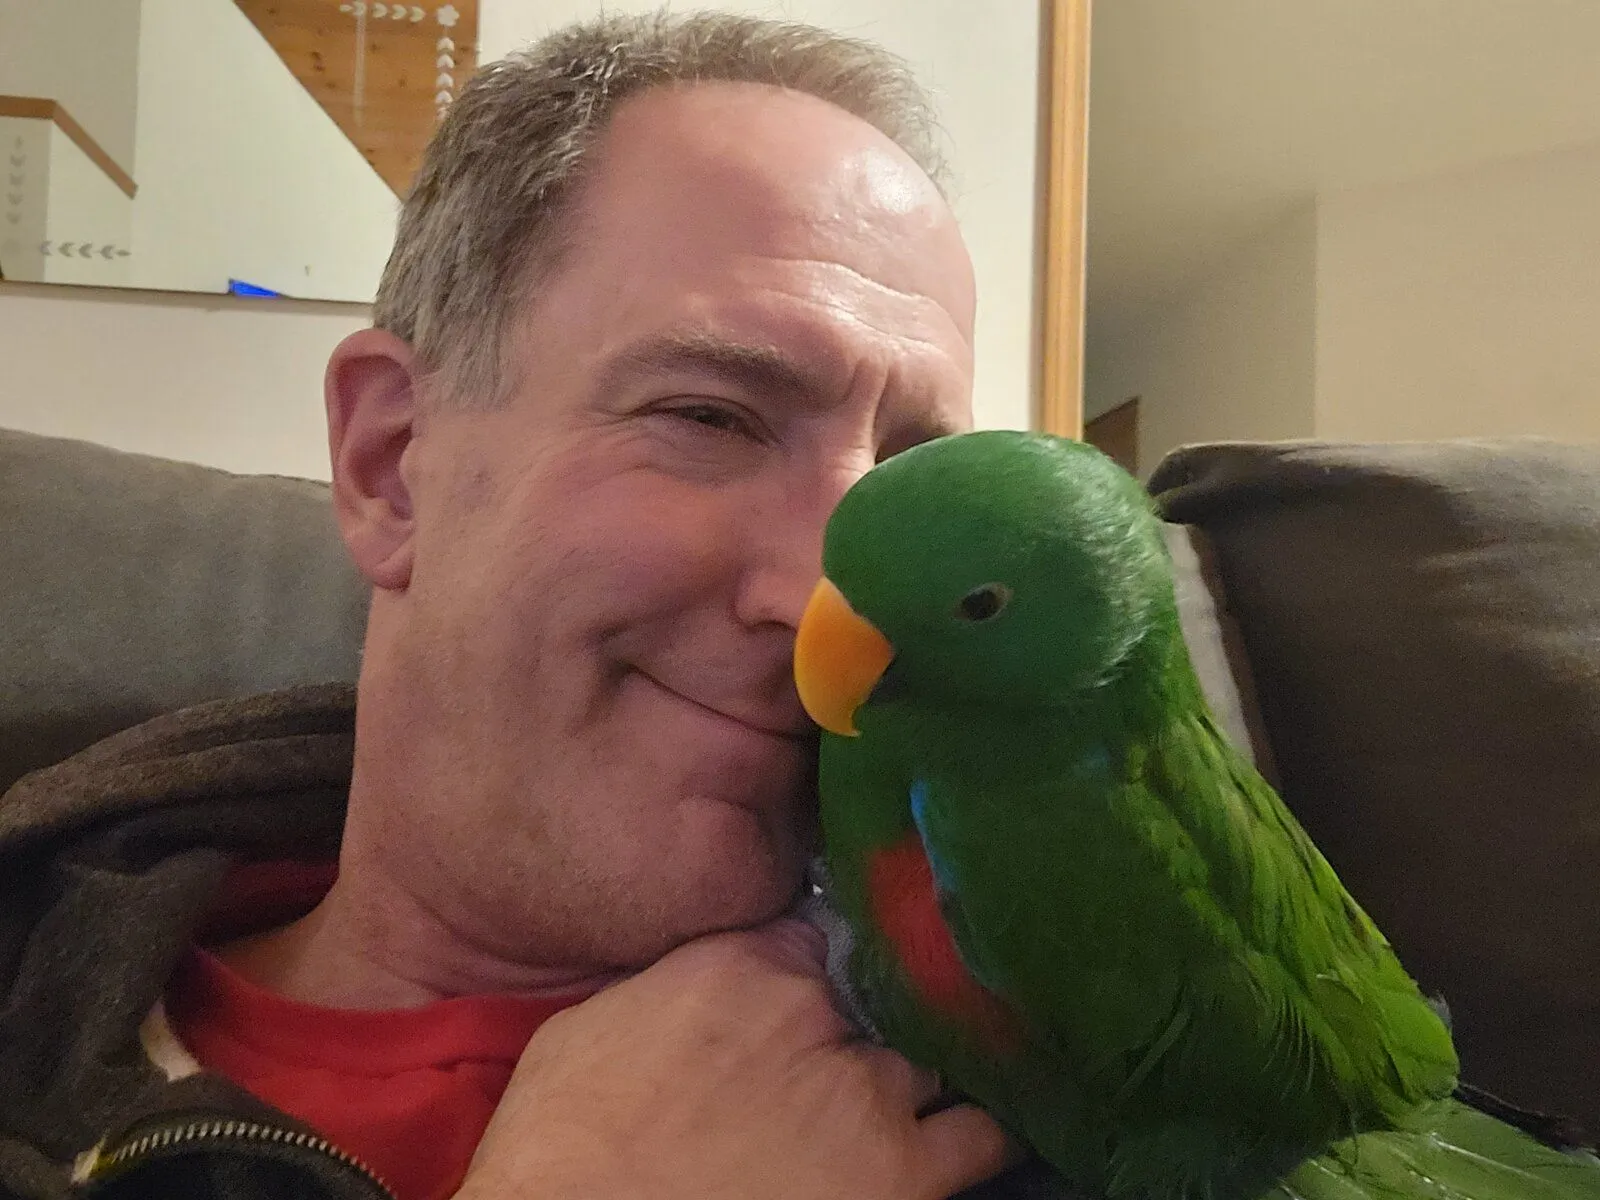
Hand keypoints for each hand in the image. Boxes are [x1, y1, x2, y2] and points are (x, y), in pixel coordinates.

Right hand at [455, 918, 1015, 1199]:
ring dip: (933, 1061)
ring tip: (943, 1069)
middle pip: (886, 989)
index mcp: (741, 966)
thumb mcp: (595, 1028)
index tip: (829, 978)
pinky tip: (988, 1111)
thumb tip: (711, 989)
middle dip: (877, 1013)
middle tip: (861, 1043)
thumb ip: (677, 989)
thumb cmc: (563, 1147)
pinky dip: (989, 1120)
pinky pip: (982, 1134)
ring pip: (941, 1050)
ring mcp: (867, 1092)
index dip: (825, 962)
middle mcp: (816, 1010)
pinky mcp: (901, 1175)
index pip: (818, 933)